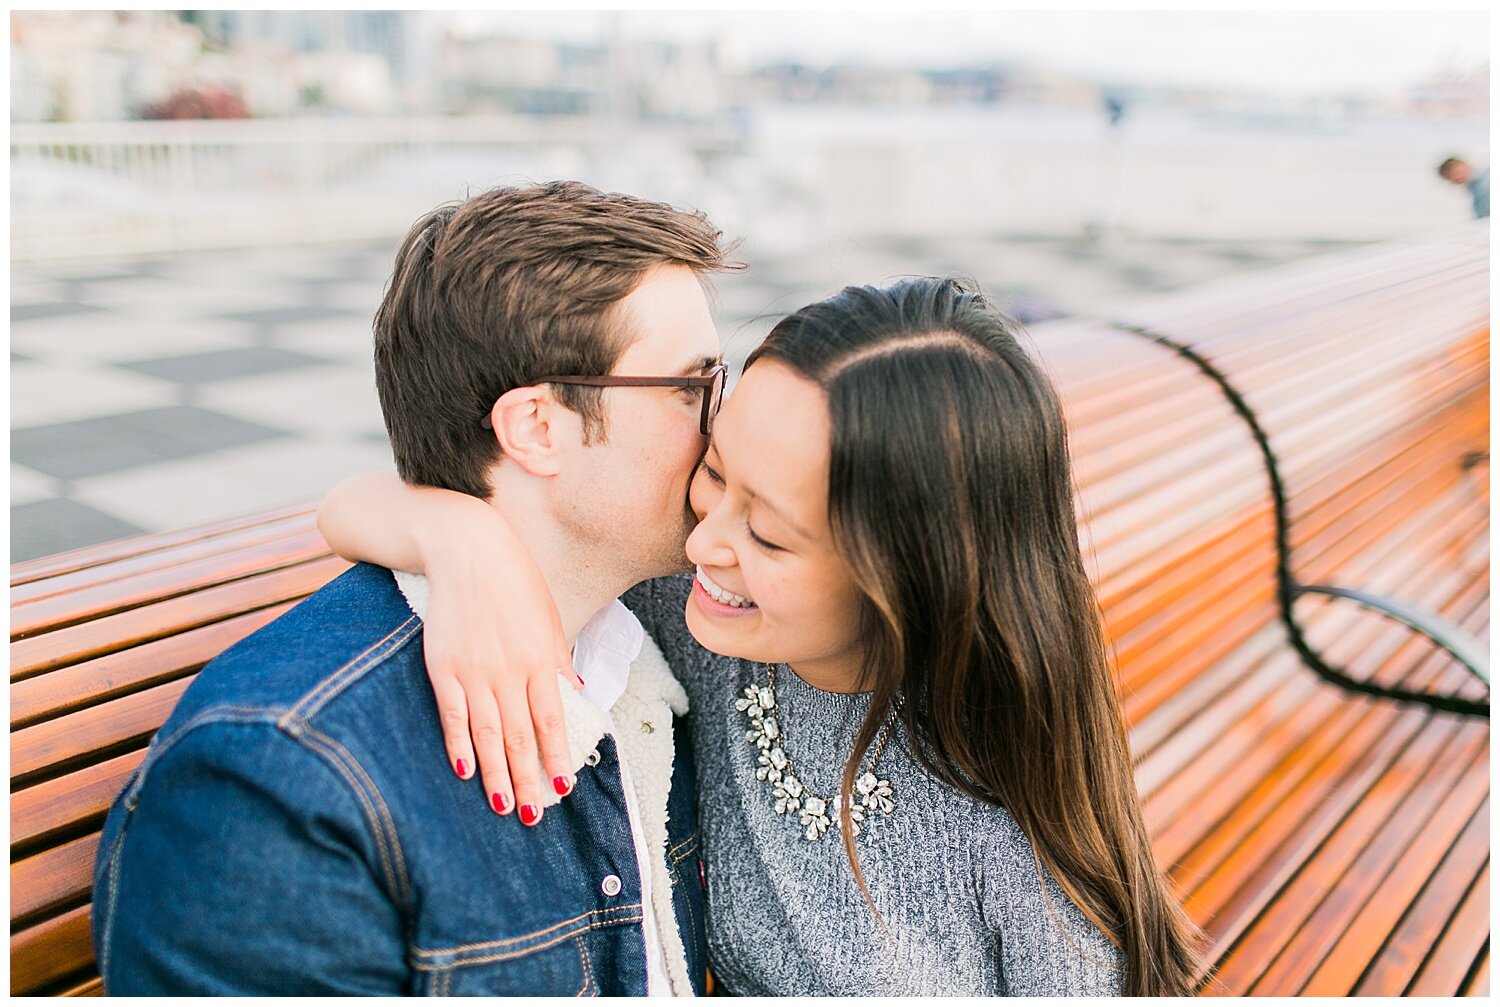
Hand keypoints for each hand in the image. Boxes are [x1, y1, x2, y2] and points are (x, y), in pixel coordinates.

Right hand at [418, 509, 581, 826]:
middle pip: (521, 736)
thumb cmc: (514, 582)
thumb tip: (575, 695)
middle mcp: (509, 671)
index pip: (551, 720)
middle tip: (533, 816)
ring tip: (504, 806)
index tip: (562, 788)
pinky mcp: (443, 667)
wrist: (467, 549)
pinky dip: (459, 745)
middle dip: (528, 779)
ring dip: (497, 774)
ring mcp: (474, 671)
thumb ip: (557, 660)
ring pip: (489, 734)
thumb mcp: (547, 618)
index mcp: (540, 659)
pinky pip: (453, 715)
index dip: (556, 756)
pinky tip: (466, 772)